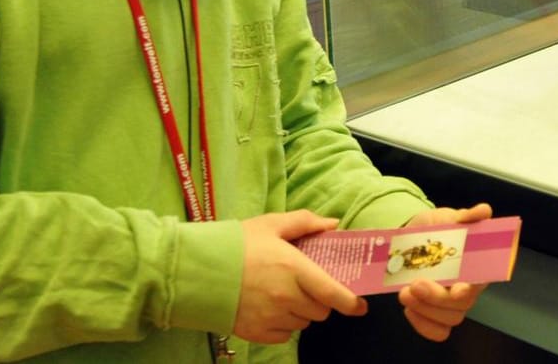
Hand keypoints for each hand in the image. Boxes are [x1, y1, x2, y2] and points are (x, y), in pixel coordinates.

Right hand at [232, 210, 365, 344]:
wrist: (196, 270)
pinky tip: (270, 308)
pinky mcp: (257, 333)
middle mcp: (286, 297)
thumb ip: (305, 222)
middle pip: (321, 311)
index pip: (333, 293)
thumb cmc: (236, 244)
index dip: (351, 302)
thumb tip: (333, 224)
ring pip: (303, 323)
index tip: (360, 305)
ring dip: (301, 311)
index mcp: (294, 269)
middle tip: (307, 286)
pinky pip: (284, 335)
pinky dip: (283, 325)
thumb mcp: (271, 224)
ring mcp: (271, 318)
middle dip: (320, 300)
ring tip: (283, 294)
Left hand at [398, 203, 491, 341]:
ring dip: (425, 310)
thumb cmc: (438, 228)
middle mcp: (468, 288)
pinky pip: (436, 330)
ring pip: (448, 319)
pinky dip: (422, 325)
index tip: (457, 290)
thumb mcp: (449, 217)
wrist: (413, 237)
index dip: (470, 289)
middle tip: (413, 284)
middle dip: (436, 299)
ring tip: (403, 293)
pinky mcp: (435, 312)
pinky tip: (409, 309)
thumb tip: (483, 210)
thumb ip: (467, 216)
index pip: (480, 283)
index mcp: (477, 266)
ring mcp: (451, 303)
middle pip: (461, 306)